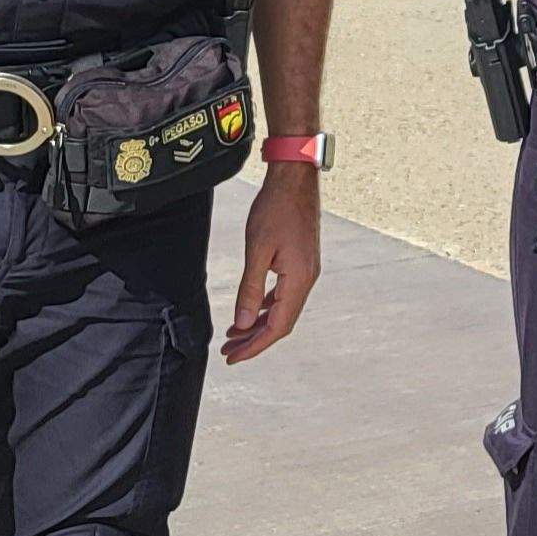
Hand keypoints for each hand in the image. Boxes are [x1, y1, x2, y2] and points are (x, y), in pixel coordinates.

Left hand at [221, 170, 322, 363]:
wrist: (295, 178)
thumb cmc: (276, 208)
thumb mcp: (257, 250)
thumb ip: (250, 288)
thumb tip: (242, 323)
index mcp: (300, 279)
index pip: (278, 326)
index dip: (255, 345)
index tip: (233, 357)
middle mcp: (307, 279)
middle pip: (282, 322)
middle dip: (254, 339)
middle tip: (228, 351)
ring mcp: (306, 270)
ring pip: (282, 308)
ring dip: (258, 324)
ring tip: (234, 334)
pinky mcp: (300, 261)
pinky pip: (284, 293)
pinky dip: (265, 306)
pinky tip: (251, 309)